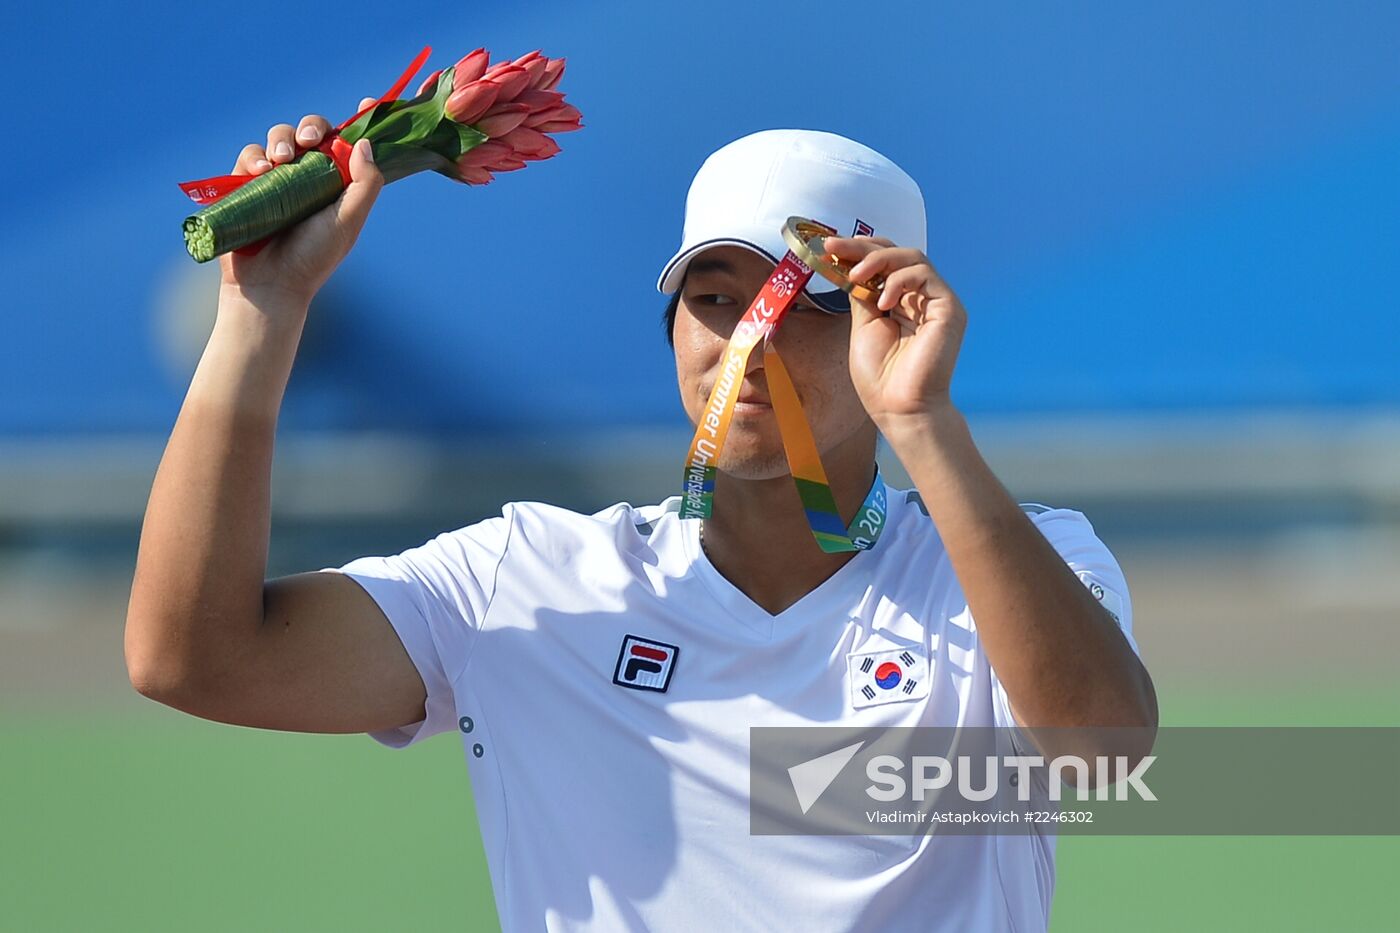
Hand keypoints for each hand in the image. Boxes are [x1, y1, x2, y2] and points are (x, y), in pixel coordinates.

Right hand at [218, 98, 383, 309]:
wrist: (270, 284)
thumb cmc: (314, 257)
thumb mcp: (348, 221)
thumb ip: (364, 184)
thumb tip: (364, 143)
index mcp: (337, 184)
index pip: (348, 145)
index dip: (357, 123)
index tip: (366, 104)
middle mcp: (308, 177)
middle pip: (311, 133)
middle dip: (311, 127)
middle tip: (309, 140)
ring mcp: (277, 179)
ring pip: (279, 138)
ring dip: (281, 140)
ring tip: (280, 162)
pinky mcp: (246, 184)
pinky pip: (250, 155)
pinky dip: (255, 156)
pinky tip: (261, 170)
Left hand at [823, 236, 966, 426]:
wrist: (900, 409)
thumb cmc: (881, 379)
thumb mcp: (864, 327)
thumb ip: (862, 295)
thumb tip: (850, 267)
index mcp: (902, 303)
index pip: (883, 264)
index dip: (857, 251)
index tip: (827, 247)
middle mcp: (922, 298)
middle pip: (897, 253)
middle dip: (862, 246)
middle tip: (833, 247)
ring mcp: (937, 302)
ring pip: (912, 257)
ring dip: (878, 260)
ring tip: (856, 275)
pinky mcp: (949, 308)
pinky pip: (924, 275)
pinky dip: (898, 281)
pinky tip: (882, 302)